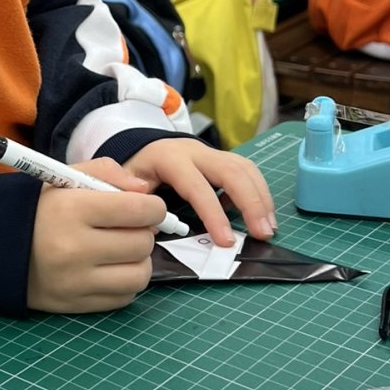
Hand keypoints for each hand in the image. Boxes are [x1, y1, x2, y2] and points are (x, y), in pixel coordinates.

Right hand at [27, 157, 165, 312]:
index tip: (148, 208)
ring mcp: (74, 282)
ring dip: (138, 260)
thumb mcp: (64, 178)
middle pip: (142, 243)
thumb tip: (146, 192)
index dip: (153, 208)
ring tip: (121, 250)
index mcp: (71, 210)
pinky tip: (108, 269)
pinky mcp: (75, 305)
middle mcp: (73, 248)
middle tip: (129, 228)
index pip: (138, 210)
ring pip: (139, 275)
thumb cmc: (36, 209)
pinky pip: (124, 298)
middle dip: (143, 232)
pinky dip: (123, 283)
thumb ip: (107, 173)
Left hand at [122, 137, 275, 246]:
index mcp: (169, 158)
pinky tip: (261, 215)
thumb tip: (150, 220)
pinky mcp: (223, 159)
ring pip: (245, 169)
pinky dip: (259, 193)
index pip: (197, 186)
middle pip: (231, 171)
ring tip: (268, 228)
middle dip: (251, 203)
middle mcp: (195, 151)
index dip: (213, 214)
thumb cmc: (135, 172)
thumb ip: (130, 199)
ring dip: (261, 198)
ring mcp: (212, 153)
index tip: (226, 241)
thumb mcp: (121, 183)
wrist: (143, 148)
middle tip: (263, 234)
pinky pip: (247, 172)